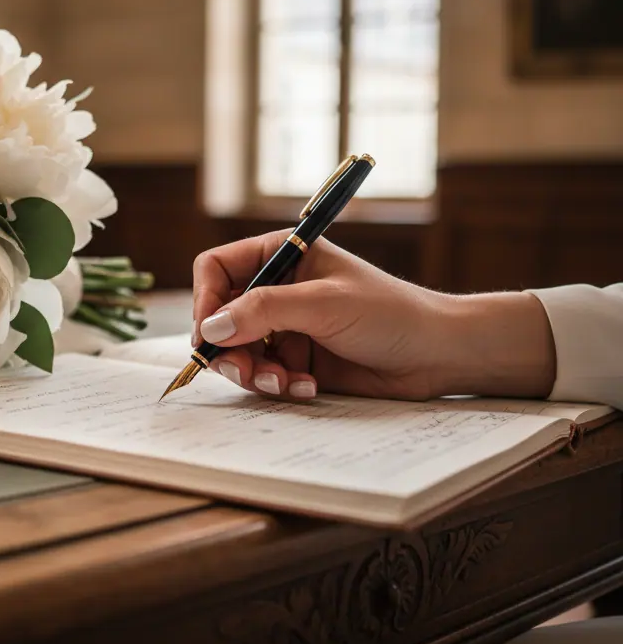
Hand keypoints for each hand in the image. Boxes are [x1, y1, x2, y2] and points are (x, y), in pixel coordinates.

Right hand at [192, 233, 556, 401]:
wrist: (436, 354)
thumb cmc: (390, 313)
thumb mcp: (324, 304)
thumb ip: (264, 311)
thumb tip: (212, 328)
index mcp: (281, 255)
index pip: (217, 269)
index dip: (206, 300)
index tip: (211, 333)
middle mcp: (277, 289)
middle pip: (219, 316)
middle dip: (229, 348)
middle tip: (246, 371)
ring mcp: (285, 327)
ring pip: (237, 351)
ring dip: (253, 372)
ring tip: (282, 383)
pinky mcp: (295, 360)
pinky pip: (262, 375)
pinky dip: (277, 385)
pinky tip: (307, 387)